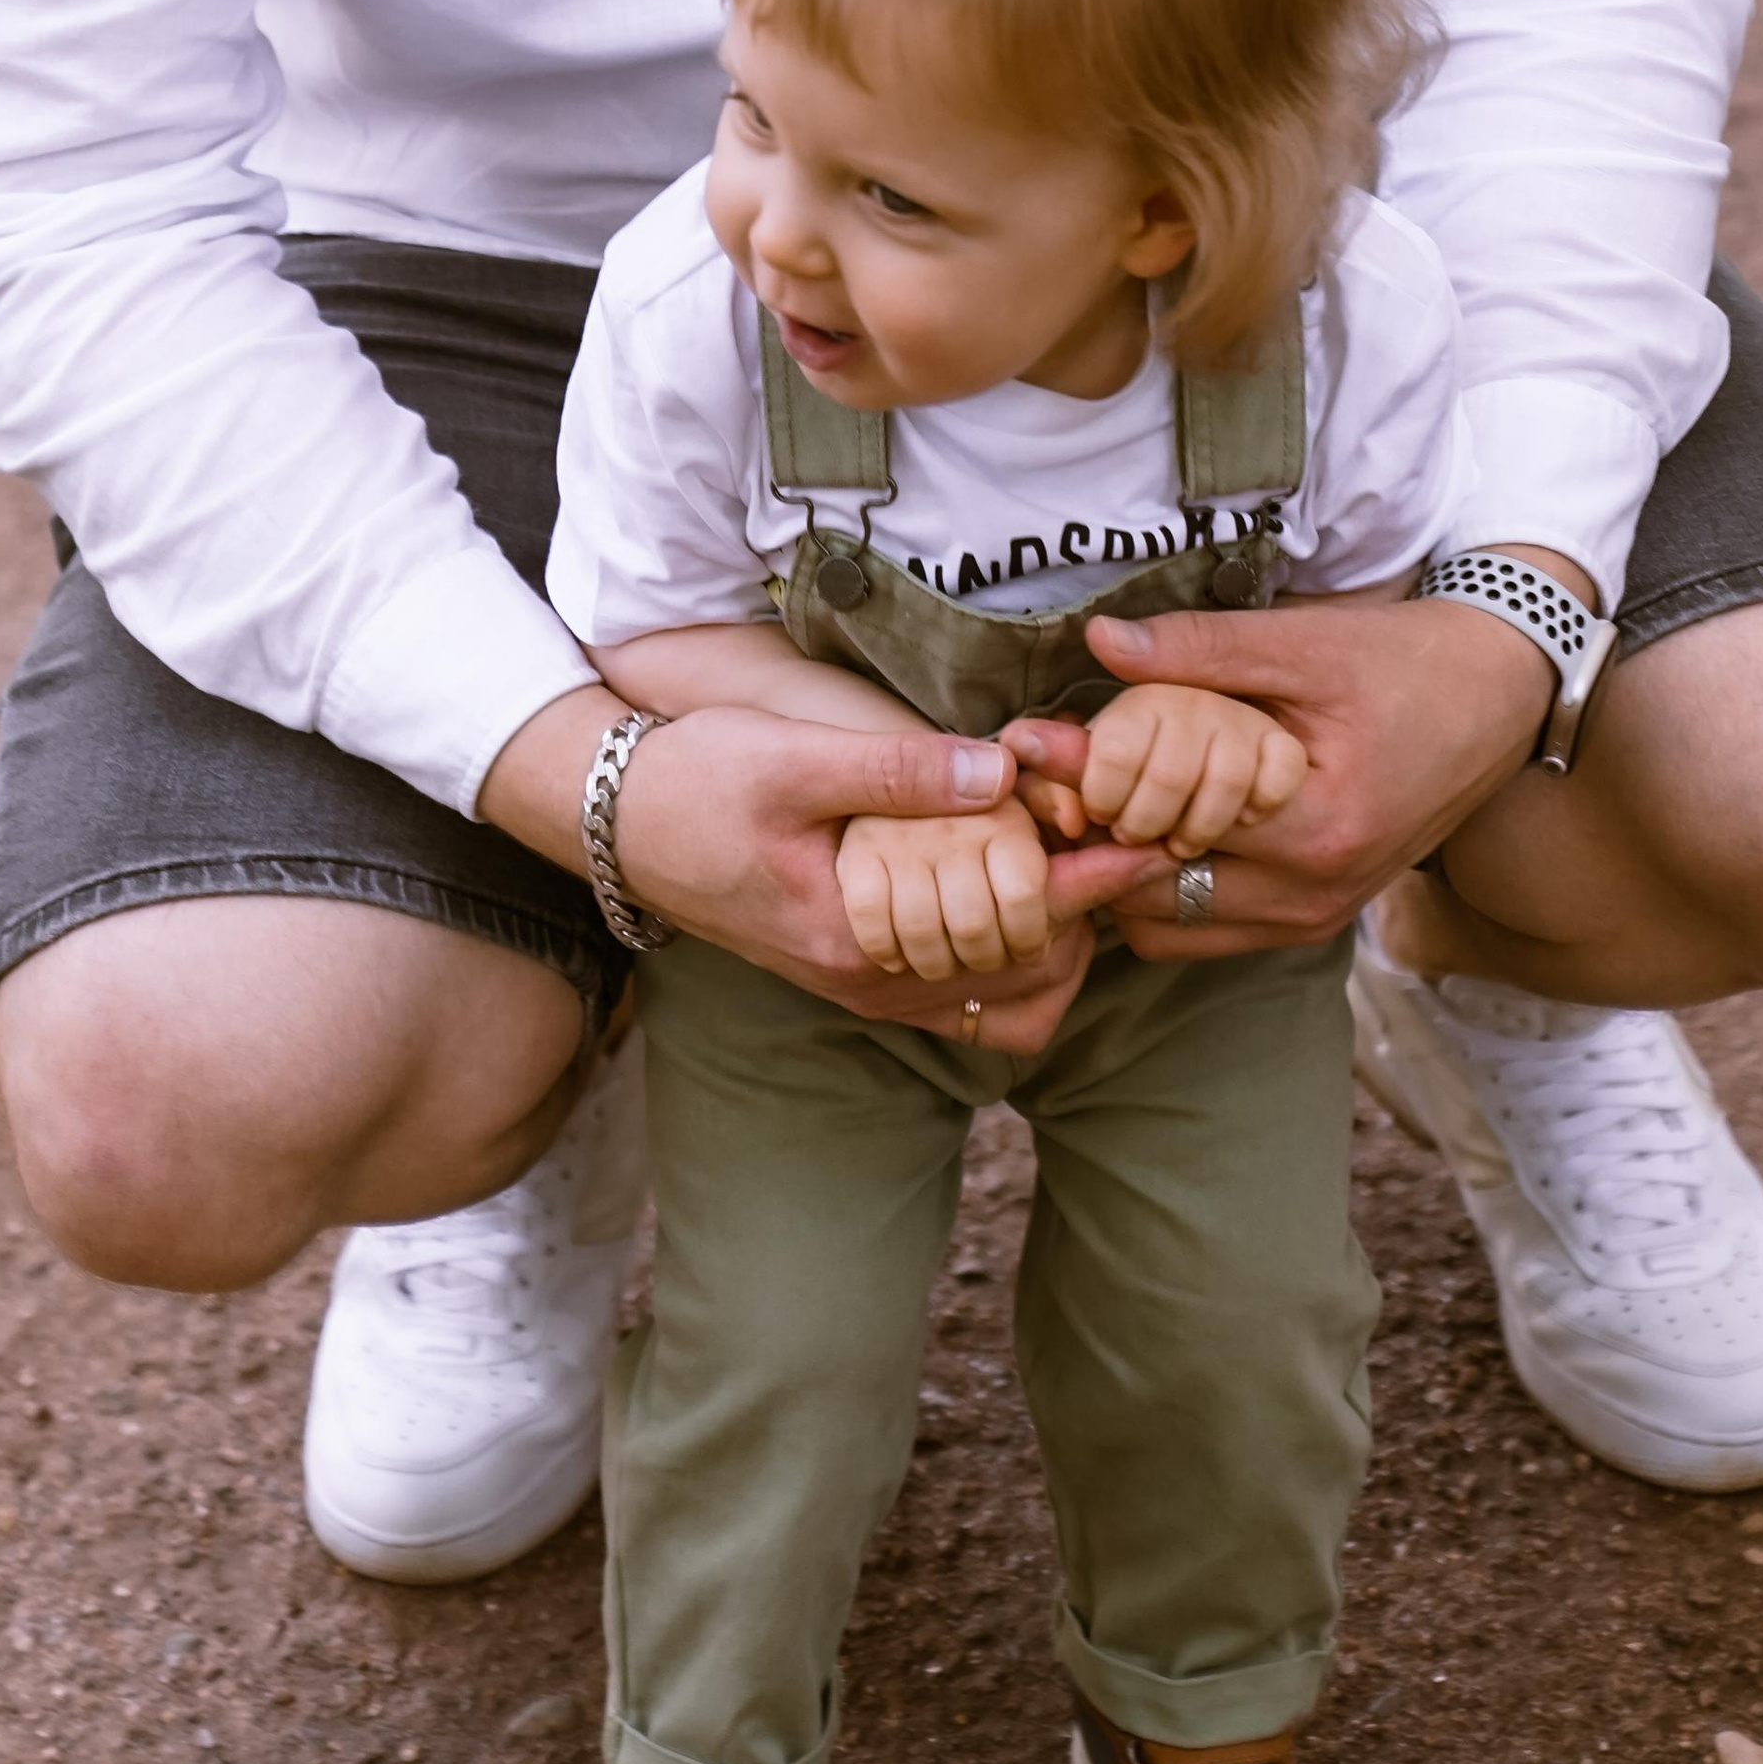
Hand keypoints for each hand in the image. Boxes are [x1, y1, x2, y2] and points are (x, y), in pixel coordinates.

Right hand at [480, 687, 1145, 1039]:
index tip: (1152, 837)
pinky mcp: (855, 969)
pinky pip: (964, 993)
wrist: (610, 819)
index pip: (1012, 924)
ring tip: (1084, 864)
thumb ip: (896, 770)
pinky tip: (1018, 884)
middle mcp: (870, 981)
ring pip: (1003, 1002)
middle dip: (1089, 917)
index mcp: (860, 936)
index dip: (1092, 878)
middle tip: (1132, 842)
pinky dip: (1011, 954)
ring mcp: (863, 984)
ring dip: (1055, 943)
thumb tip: (999, 768)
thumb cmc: (693, 780)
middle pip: (1029, 983)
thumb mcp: (791, 761)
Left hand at [1066, 591, 1556, 955]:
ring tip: (1089, 801)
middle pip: (1151, 897)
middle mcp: (1313, 894)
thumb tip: (1099, 643)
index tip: (1031, 744)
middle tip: (1043, 778)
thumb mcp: (1303, 644)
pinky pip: (1209, 928)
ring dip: (1124, 873)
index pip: (1160, 831)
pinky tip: (1146, 826)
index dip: (1085, 787)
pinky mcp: (1317, 916)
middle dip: (1090, 839)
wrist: (1498, 697)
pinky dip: (1167, 889)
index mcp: (1313, 828)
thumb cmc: (1403, 663)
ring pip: (1171, 927)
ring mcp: (1316, 916)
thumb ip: (1200, 651)